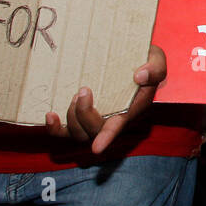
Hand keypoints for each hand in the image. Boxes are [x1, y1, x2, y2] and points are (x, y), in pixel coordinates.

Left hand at [45, 45, 167, 154]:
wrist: (131, 59)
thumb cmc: (144, 59)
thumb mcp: (156, 59)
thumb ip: (155, 68)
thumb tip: (139, 77)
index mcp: (133, 108)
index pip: (119, 126)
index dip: (107, 137)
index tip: (97, 147)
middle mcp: (113, 119)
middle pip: (95, 130)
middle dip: (85, 114)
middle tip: (83, 90)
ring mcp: (95, 119)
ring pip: (79, 134)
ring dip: (72, 118)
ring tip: (74, 96)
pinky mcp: (80, 116)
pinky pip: (65, 131)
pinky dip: (55, 128)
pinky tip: (50, 115)